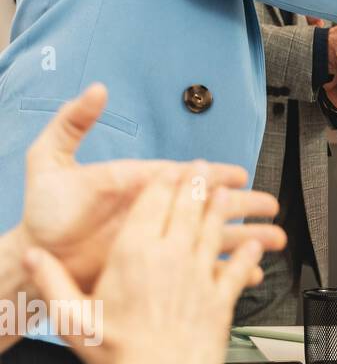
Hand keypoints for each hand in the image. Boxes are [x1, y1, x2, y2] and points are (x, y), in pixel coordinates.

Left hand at [19, 84, 283, 291]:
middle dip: (244, 206)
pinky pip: (195, 269)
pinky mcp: (153, 267)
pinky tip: (246, 273)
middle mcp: (156, 212)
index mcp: (141, 185)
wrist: (36, 255)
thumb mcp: (50, 160)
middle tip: (271, 206)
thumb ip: (72, 124)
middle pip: (209, 207)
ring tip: (273, 240)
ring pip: (209, 238)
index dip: (214, 176)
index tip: (240, 174)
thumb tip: (98, 90)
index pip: (186, 178)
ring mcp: (157, 240)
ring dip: (243, 239)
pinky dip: (223, 272)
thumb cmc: (43, 210)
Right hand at [23, 163, 265, 363]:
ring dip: (221, 211)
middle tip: (202, 169)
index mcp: (134, 255)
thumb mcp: (71, 318)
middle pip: (187, 210)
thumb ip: (51, 282)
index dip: (164, 183)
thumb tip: (31, 258)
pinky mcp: (221, 299)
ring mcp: (200, 277)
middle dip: (196, 185)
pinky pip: (238, 270)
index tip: (172, 170)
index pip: (152, 205)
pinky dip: (248, 256)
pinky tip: (255, 247)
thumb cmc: (116, 355)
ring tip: (226, 195)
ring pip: (214, 233)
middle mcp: (171, 258)